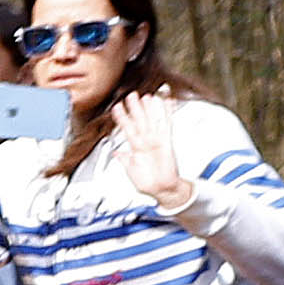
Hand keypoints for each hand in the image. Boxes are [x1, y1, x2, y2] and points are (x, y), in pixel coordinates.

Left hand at [114, 93, 201, 220]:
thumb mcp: (131, 170)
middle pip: (140, 121)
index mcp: (136, 148)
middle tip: (131, 94)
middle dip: (135, 108)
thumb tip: (117, 152)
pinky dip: (167, 113)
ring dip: (149, 108)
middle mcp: (146, 141)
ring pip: (152, 120)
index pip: (128, 129)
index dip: (122, 118)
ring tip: (146, 96)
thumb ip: (124, 160)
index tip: (117, 107)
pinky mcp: (167, 142)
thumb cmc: (148, 182)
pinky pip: (167, 124)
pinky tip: (166, 102)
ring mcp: (157, 140)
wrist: (162, 189)